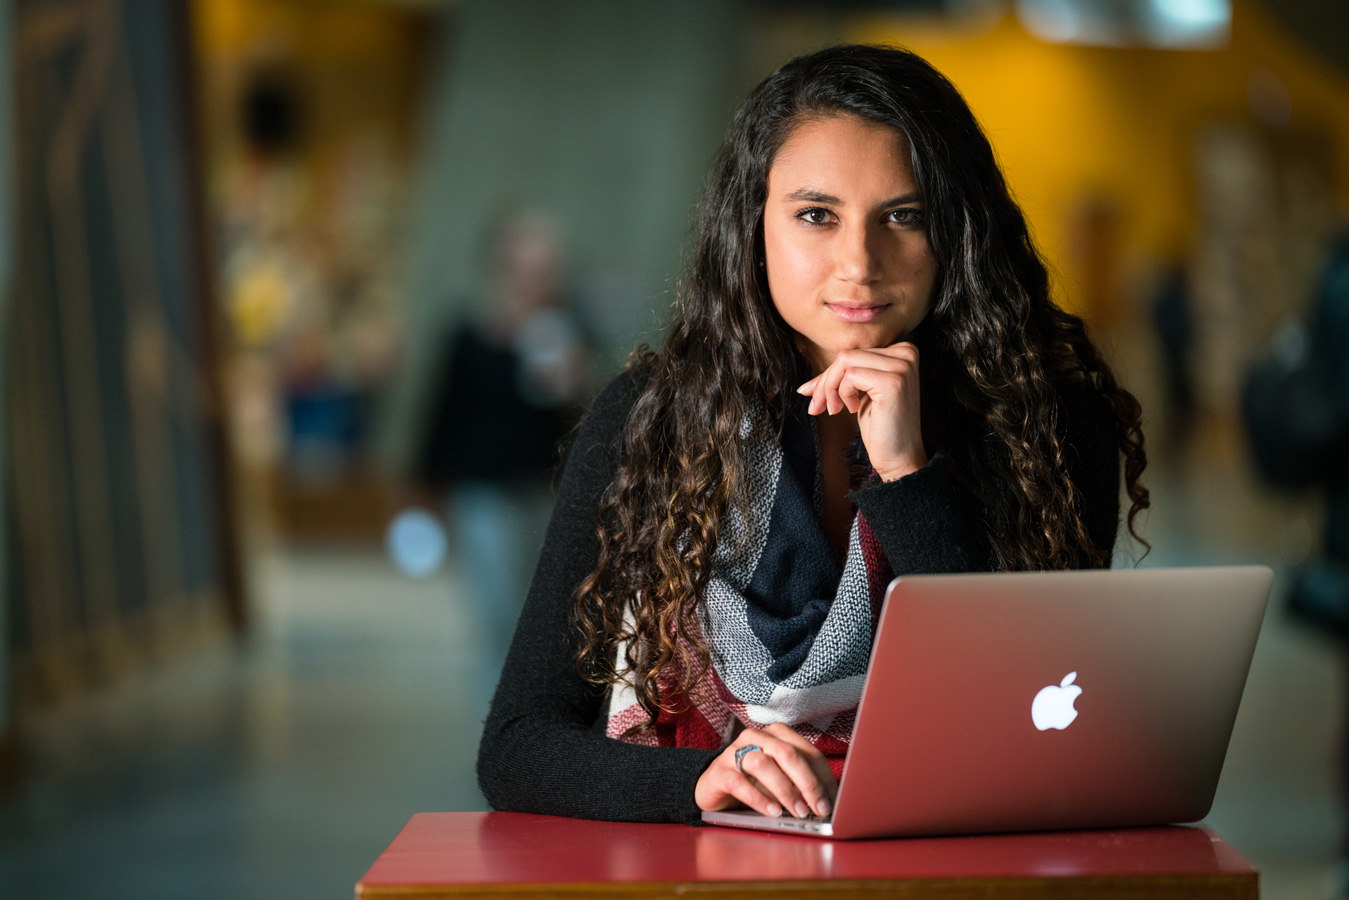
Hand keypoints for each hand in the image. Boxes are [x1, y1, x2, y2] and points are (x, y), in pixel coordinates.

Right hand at [694, 723, 836, 818]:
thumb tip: (828, 803)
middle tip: (818, 808)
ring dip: (785, 790)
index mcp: (776, 734)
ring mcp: (734, 752)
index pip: (807, 751)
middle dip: (807, 783)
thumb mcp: (781, 780)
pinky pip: (740, 783)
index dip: (822, 777)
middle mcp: (755, 737)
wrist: (713, 790)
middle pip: (788, 754)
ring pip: (764, 764)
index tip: (830, 801)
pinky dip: (759, 799)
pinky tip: (773, 812)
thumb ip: (801, 784)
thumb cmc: (754, 784)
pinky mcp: (719, 771)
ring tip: (799, 812)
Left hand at [797, 343, 925, 480]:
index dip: (830, 375)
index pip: (853, 352)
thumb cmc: (881, 426)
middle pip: (847, 355)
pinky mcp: (892, 381)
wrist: (900, 457)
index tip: (817, 396)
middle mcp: (906, 352)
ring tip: (836, 409)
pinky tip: (851, 409)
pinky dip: (842, 393)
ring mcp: (901, 366)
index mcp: (903, 350)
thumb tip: (803, 387)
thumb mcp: (860, 395)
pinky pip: (850, 375)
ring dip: (830, 388)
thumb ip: (840, 379)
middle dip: (825, 382)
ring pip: (844, 362)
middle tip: (818, 406)